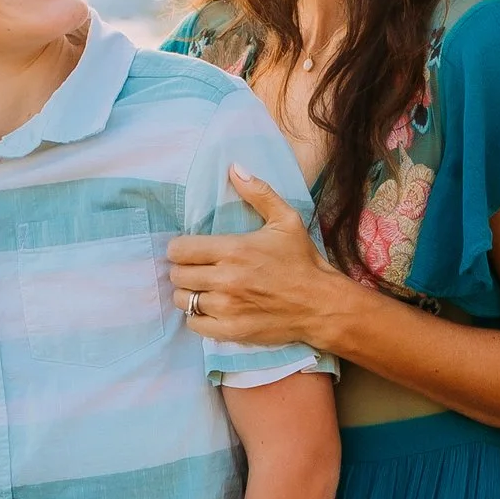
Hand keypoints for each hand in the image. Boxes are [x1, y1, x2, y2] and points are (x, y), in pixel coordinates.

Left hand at [165, 169, 349, 350]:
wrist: (322, 305)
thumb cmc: (303, 261)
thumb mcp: (286, 220)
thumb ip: (259, 193)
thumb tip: (234, 168)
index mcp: (233, 250)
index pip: (179, 250)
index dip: (179, 248)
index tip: (190, 250)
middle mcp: (225, 279)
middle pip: (177, 275)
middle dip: (183, 270)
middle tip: (197, 269)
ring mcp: (226, 307)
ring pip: (183, 300)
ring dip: (189, 293)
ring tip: (202, 289)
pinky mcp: (231, 330)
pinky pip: (194, 325)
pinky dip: (197, 317)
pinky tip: (210, 309)